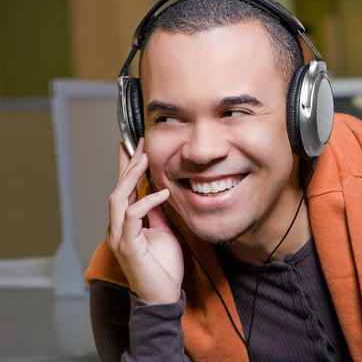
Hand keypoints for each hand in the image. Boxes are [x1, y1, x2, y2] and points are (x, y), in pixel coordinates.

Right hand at [107, 138, 183, 304]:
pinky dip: (148, 202)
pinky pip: (132, 216)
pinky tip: (164, 193)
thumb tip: (161, 192)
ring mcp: (120, 237)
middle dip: (128, 165)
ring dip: (131, 177)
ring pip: (118, 199)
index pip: (125, 190)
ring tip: (145, 160)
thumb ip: (158, 214)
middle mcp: (118, 228)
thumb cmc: (163, 267)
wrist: (163, 296)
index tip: (133, 146)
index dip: (128, 168)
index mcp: (127, 224)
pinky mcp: (128, 246)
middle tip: (140, 144)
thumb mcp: (164, 232)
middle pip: (118, 189)